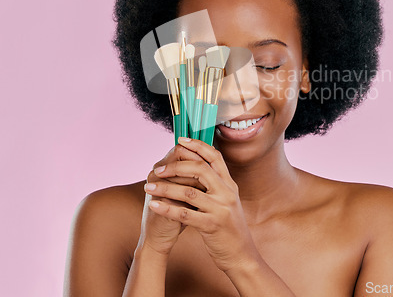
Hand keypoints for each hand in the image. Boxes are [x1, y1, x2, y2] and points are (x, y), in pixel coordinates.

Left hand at [146, 137, 259, 272]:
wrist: (241, 254)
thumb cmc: (229, 227)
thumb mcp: (228, 201)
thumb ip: (216, 184)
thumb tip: (197, 166)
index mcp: (229, 184)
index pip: (214, 156)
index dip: (198, 145)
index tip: (181, 140)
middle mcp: (227, 192)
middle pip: (200, 169)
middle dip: (175, 166)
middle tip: (158, 169)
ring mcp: (221, 208)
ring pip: (189, 191)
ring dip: (165, 188)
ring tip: (148, 187)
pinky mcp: (212, 225)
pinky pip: (185, 214)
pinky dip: (167, 208)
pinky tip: (154, 205)